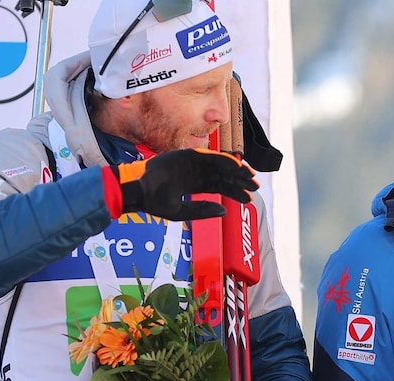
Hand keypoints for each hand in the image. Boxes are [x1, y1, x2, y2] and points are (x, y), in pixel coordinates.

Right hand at [111, 148, 258, 220]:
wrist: (137, 190)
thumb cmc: (154, 202)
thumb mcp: (181, 212)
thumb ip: (202, 211)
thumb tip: (224, 212)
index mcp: (193, 185)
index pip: (219, 187)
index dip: (234, 192)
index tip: (248, 198)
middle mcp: (195, 173)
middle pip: (223, 176)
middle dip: (240, 181)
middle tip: (256, 187)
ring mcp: (192, 163)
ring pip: (220, 165)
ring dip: (236, 170)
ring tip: (251, 178)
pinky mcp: (188, 155)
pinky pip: (211, 156)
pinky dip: (225, 161)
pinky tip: (238, 167)